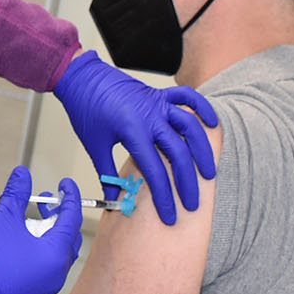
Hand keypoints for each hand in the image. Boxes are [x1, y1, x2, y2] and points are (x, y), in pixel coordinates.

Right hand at [0, 167, 82, 293]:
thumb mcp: (3, 217)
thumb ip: (17, 193)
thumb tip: (22, 175)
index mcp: (55, 254)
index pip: (72, 219)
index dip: (70, 196)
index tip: (65, 184)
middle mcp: (55, 274)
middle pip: (67, 239)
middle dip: (59, 216)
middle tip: (47, 201)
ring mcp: (43, 288)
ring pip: (55, 256)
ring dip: (47, 234)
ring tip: (28, 220)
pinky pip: (43, 269)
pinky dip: (38, 251)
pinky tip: (20, 242)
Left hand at [52, 51, 216, 223]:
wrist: (81, 77)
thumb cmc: (86, 109)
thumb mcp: (95, 145)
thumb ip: (108, 175)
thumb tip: (114, 200)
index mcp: (132, 131)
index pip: (154, 171)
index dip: (164, 197)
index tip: (170, 215)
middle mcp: (150, 116)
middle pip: (178, 153)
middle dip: (187, 183)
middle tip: (191, 204)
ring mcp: (157, 102)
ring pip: (190, 127)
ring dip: (202, 151)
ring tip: (208, 173)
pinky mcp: (159, 93)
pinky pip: (187, 97)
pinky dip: (202, 108)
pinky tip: (212, 123)